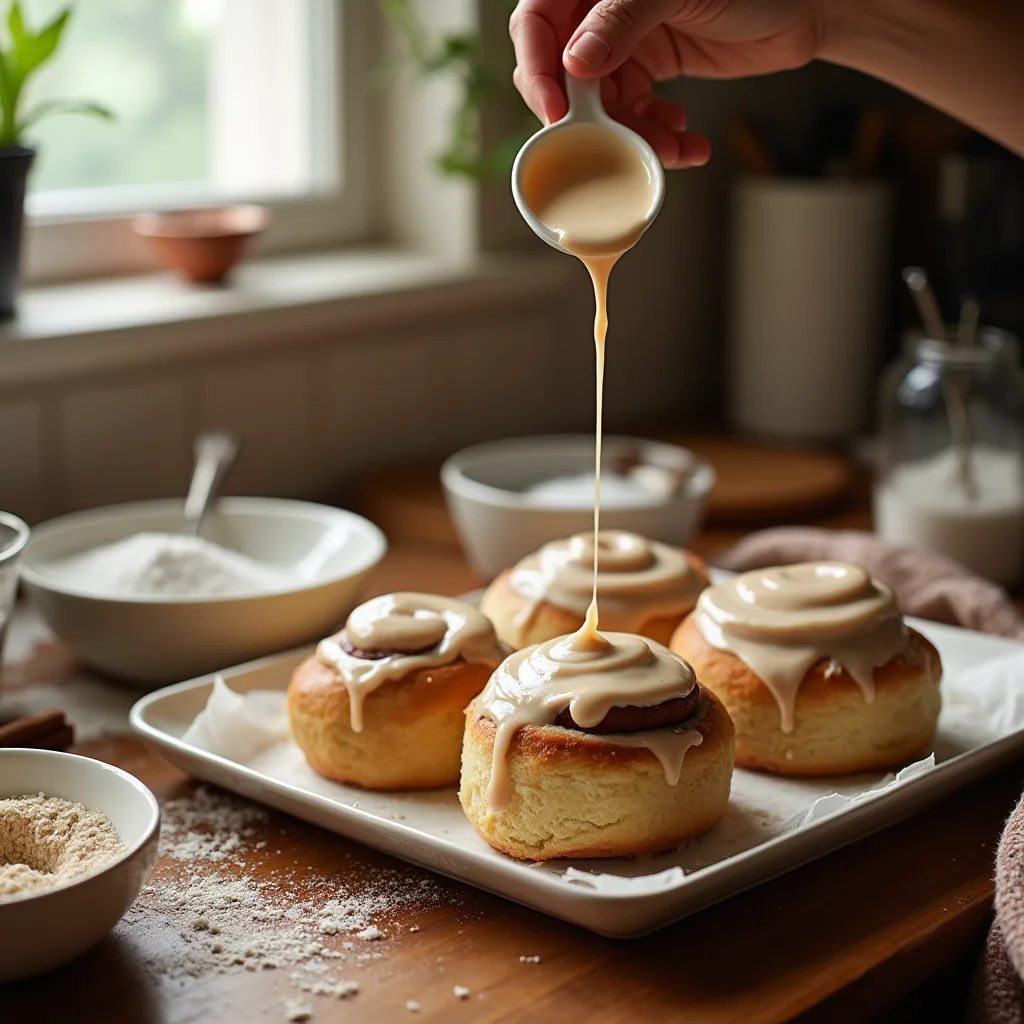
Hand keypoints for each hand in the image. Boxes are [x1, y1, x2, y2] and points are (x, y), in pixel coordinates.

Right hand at [510, 0, 822, 167]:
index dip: (537, 69)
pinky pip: (633, 116)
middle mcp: (599, 12)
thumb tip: (575, 61)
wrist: (804, 7)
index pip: (536, 24)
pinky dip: (654, 136)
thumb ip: (622, 20)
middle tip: (610, 145)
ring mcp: (623, 44)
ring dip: (630, 137)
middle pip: (562, 74)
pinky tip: (683, 139)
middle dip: (588, 118)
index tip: (557, 112)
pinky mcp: (648, 71)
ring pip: (600, 106)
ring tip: (668, 149)